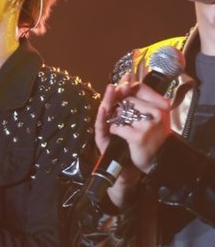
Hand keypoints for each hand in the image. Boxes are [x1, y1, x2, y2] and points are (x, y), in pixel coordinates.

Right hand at [96, 76, 170, 206]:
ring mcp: (105, 130)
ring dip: (107, 100)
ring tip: (110, 89)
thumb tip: (146, 93)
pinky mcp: (102, 141)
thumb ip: (141, 112)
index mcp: (121, 116)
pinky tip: (103, 109)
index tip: (128, 76)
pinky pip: (100, 128)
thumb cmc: (138, 149)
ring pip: (104, 112)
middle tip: (120, 81)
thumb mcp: (143, 128)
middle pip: (112, 102)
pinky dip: (101, 118)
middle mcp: (112, 121)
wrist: (131, 170)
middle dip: (116, 91)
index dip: (124, 86)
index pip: (120, 97)